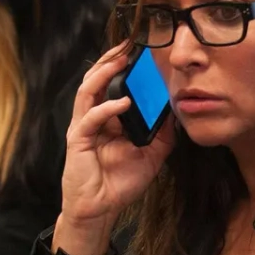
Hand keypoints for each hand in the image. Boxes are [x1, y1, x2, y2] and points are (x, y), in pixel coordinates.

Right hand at [55, 44, 176, 254]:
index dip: (126, 67)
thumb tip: (176, 114)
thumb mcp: (152, 156)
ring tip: (120, 61)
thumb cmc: (120, 182)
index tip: (143, 50)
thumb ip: (163, 135)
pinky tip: (122, 102)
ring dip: (104, 73)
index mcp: (109, 118)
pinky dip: (106, 108)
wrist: (100, 210)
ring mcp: (84, 126)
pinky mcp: (78, 140)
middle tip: (129, 44)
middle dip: (112, 59)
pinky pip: (90, 118)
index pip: (115, 84)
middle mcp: (94, 117)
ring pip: (88, 90)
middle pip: (97, 79)